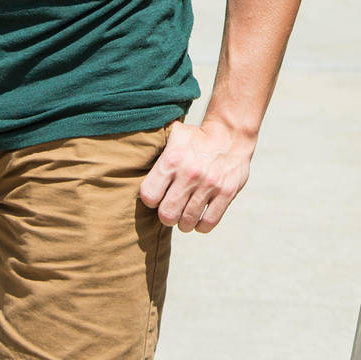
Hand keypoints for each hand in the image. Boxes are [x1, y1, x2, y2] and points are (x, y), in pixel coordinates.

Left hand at [139, 119, 254, 232]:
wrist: (231, 134)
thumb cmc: (196, 139)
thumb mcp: (173, 136)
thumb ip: (155, 153)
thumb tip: (128, 163)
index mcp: (173, 159)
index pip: (149, 196)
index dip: (151, 200)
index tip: (157, 196)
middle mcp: (190, 173)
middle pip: (167, 215)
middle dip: (167, 216)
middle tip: (171, 210)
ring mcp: (210, 184)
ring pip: (187, 222)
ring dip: (184, 223)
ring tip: (185, 215)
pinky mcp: (227, 193)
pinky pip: (208, 223)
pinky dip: (200, 226)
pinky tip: (199, 219)